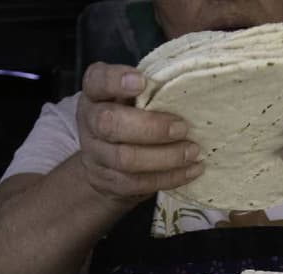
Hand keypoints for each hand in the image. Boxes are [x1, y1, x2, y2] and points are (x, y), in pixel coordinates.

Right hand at [77, 62, 203, 204]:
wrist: (106, 161)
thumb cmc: (129, 116)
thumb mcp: (131, 96)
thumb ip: (150, 89)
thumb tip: (192, 88)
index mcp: (95, 93)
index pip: (97, 81)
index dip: (116, 81)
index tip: (142, 82)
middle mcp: (90, 122)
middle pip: (109, 124)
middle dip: (150, 127)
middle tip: (182, 128)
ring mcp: (96, 155)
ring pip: (126, 159)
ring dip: (165, 157)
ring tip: (193, 151)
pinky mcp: (109, 181)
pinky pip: (138, 183)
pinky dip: (169, 177)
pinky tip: (192, 170)